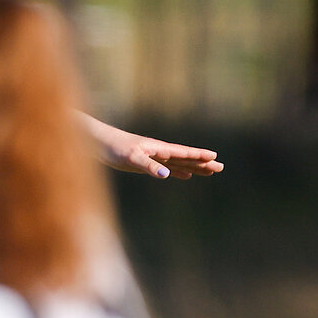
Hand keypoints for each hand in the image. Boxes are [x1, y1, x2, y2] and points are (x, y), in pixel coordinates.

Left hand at [85, 117, 223, 180]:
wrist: (97, 142)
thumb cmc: (113, 147)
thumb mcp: (131, 158)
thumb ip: (149, 166)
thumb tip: (167, 175)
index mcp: (158, 149)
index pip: (183, 153)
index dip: (199, 156)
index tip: (215, 158)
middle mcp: (158, 152)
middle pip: (186, 158)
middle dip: (203, 163)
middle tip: (221, 168)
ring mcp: (152, 158)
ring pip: (179, 163)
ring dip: (194, 167)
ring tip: (209, 172)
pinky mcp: (144, 164)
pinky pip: (167, 168)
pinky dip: (177, 171)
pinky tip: (185, 175)